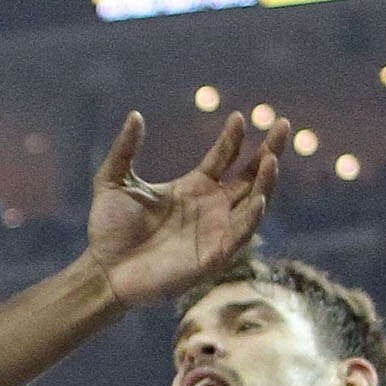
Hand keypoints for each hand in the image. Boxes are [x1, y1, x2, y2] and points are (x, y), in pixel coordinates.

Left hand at [84, 112, 286, 312]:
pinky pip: (240, 236)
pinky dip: (252, 218)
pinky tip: (258, 199)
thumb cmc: (108, 230)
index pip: (224, 158)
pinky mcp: (213, 257)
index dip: (233, 138)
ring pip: (253, 203)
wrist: (102, 270)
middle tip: (283, 125)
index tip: (238, 117)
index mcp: (193, 188)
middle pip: (250, 177)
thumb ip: (125, 149)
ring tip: (272, 160)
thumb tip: (135, 114)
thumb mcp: (113, 181)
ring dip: (265, 183)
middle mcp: (211, 208)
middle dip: (269, 152)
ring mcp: (215, 232)